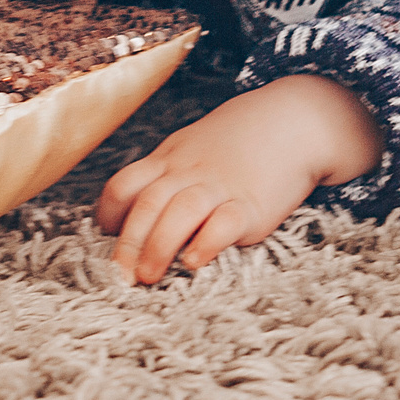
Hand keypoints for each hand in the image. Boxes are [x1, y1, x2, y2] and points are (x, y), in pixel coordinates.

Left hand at [94, 74, 381, 283]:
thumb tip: (137, 213)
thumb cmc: (238, 141)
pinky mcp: (251, 204)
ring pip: (180, 212)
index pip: (125, 184)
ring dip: (159, 246)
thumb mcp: (192, 147)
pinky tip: (194, 261)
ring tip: (148, 277)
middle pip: (148, 203)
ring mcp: (220, 186)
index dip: (109, 213)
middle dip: (128, 243)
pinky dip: (206, 242)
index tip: (106, 238)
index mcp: (170, 160)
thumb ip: (166, 175)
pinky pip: (224, 223)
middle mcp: (189, 173)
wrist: (294, 121)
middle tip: (119, 277)